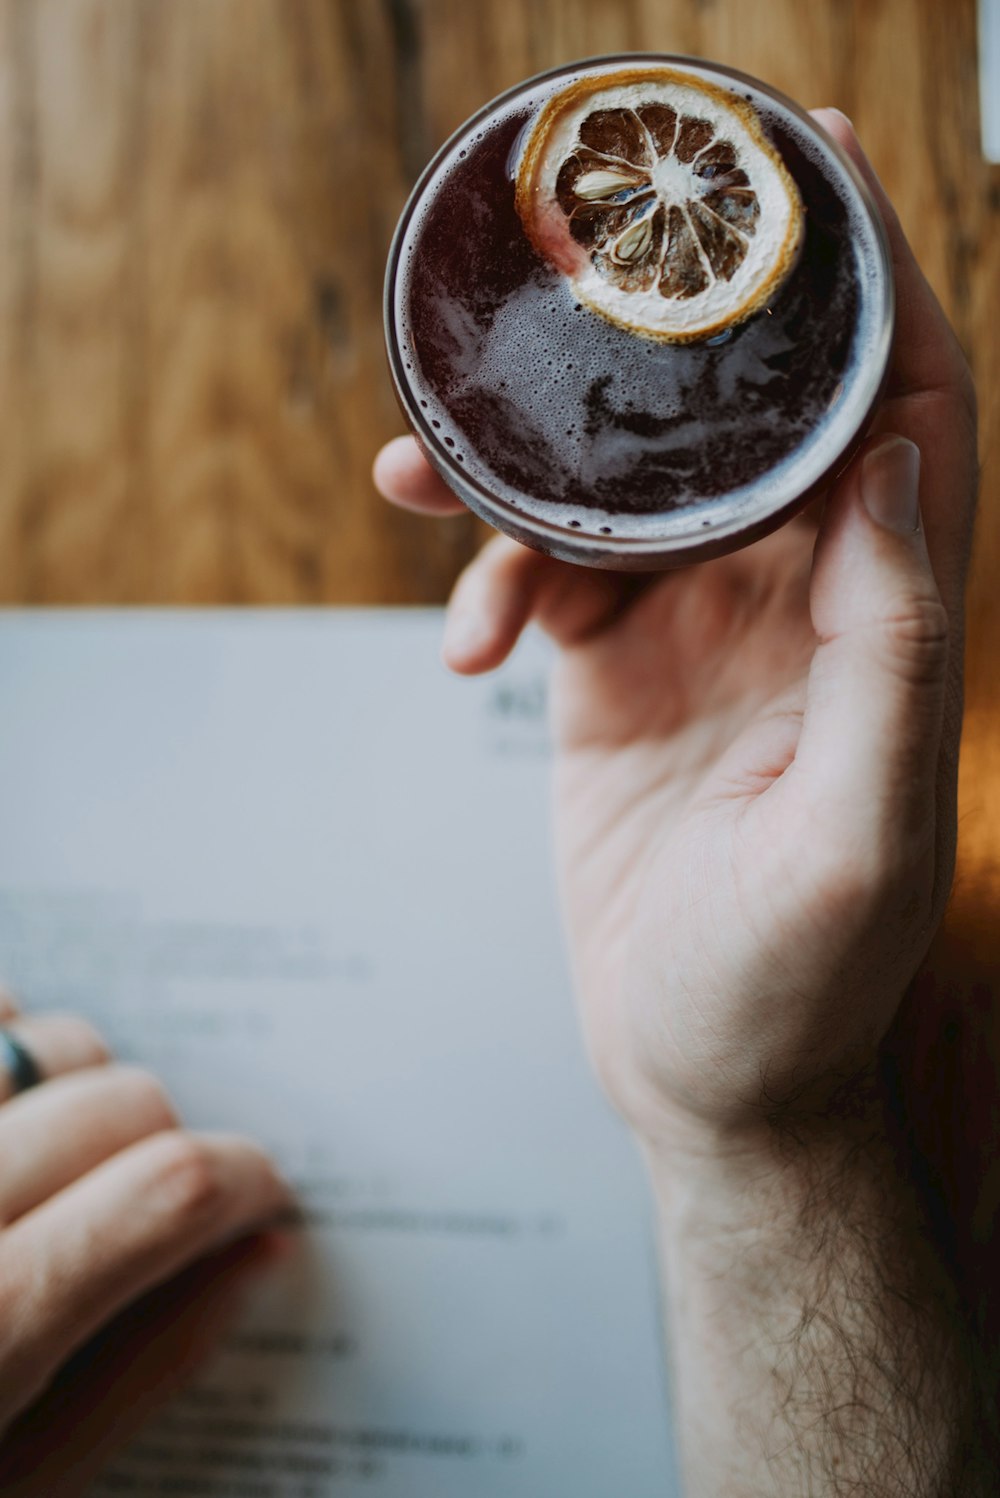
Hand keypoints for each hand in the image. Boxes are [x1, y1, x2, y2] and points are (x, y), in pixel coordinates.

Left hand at [0, 988, 291, 1494]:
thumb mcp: (21, 1481)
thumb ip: (143, 1366)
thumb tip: (257, 1250)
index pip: (168, 1189)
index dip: (243, 1178)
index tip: (252, 1193)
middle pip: (121, 1100)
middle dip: (161, 1147)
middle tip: (131, 1206)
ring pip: (44, 1038)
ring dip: (74, 1089)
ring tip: (39, 1158)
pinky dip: (2, 1040)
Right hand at [374, 111, 977, 1159]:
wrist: (702, 1076)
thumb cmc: (793, 990)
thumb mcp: (850, 843)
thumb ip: (890, 655)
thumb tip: (889, 462)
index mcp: (885, 621)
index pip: (905, 406)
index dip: (874, 278)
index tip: (815, 168)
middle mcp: (805, 602)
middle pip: (744, 417)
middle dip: (657, 347)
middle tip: (577, 278)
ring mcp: (705, 629)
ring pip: (621, 488)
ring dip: (525, 473)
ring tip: (424, 479)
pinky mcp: (619, 671)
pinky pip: (550, 573)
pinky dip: (496, 580)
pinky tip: (462, 640)